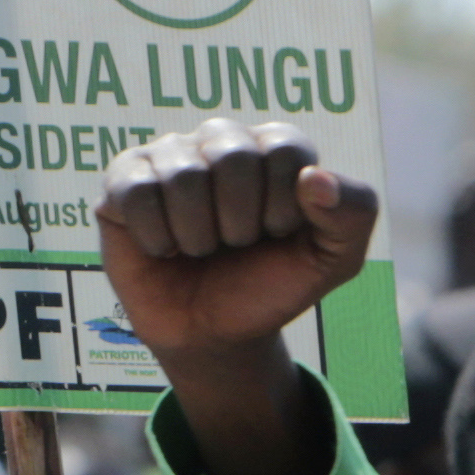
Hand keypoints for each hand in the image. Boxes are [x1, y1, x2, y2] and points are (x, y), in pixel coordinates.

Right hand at [95, 122, 375, 366]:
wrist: (214, 335)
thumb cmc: (270, 285)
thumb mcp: (333, 260)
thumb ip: (352, 213)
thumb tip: (315, 179)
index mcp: (274, 145)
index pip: (285, 152)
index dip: (283, 210)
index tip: (276, 236)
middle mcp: (221, 139)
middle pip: (233, 157)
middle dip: (240, 224)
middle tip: (234, 246)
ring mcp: (168, 156)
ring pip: (183, 176)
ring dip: (198, 236)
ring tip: (200, 249)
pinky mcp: (122, 183)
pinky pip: (137, 194)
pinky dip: (157, 238)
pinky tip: (164, 249)